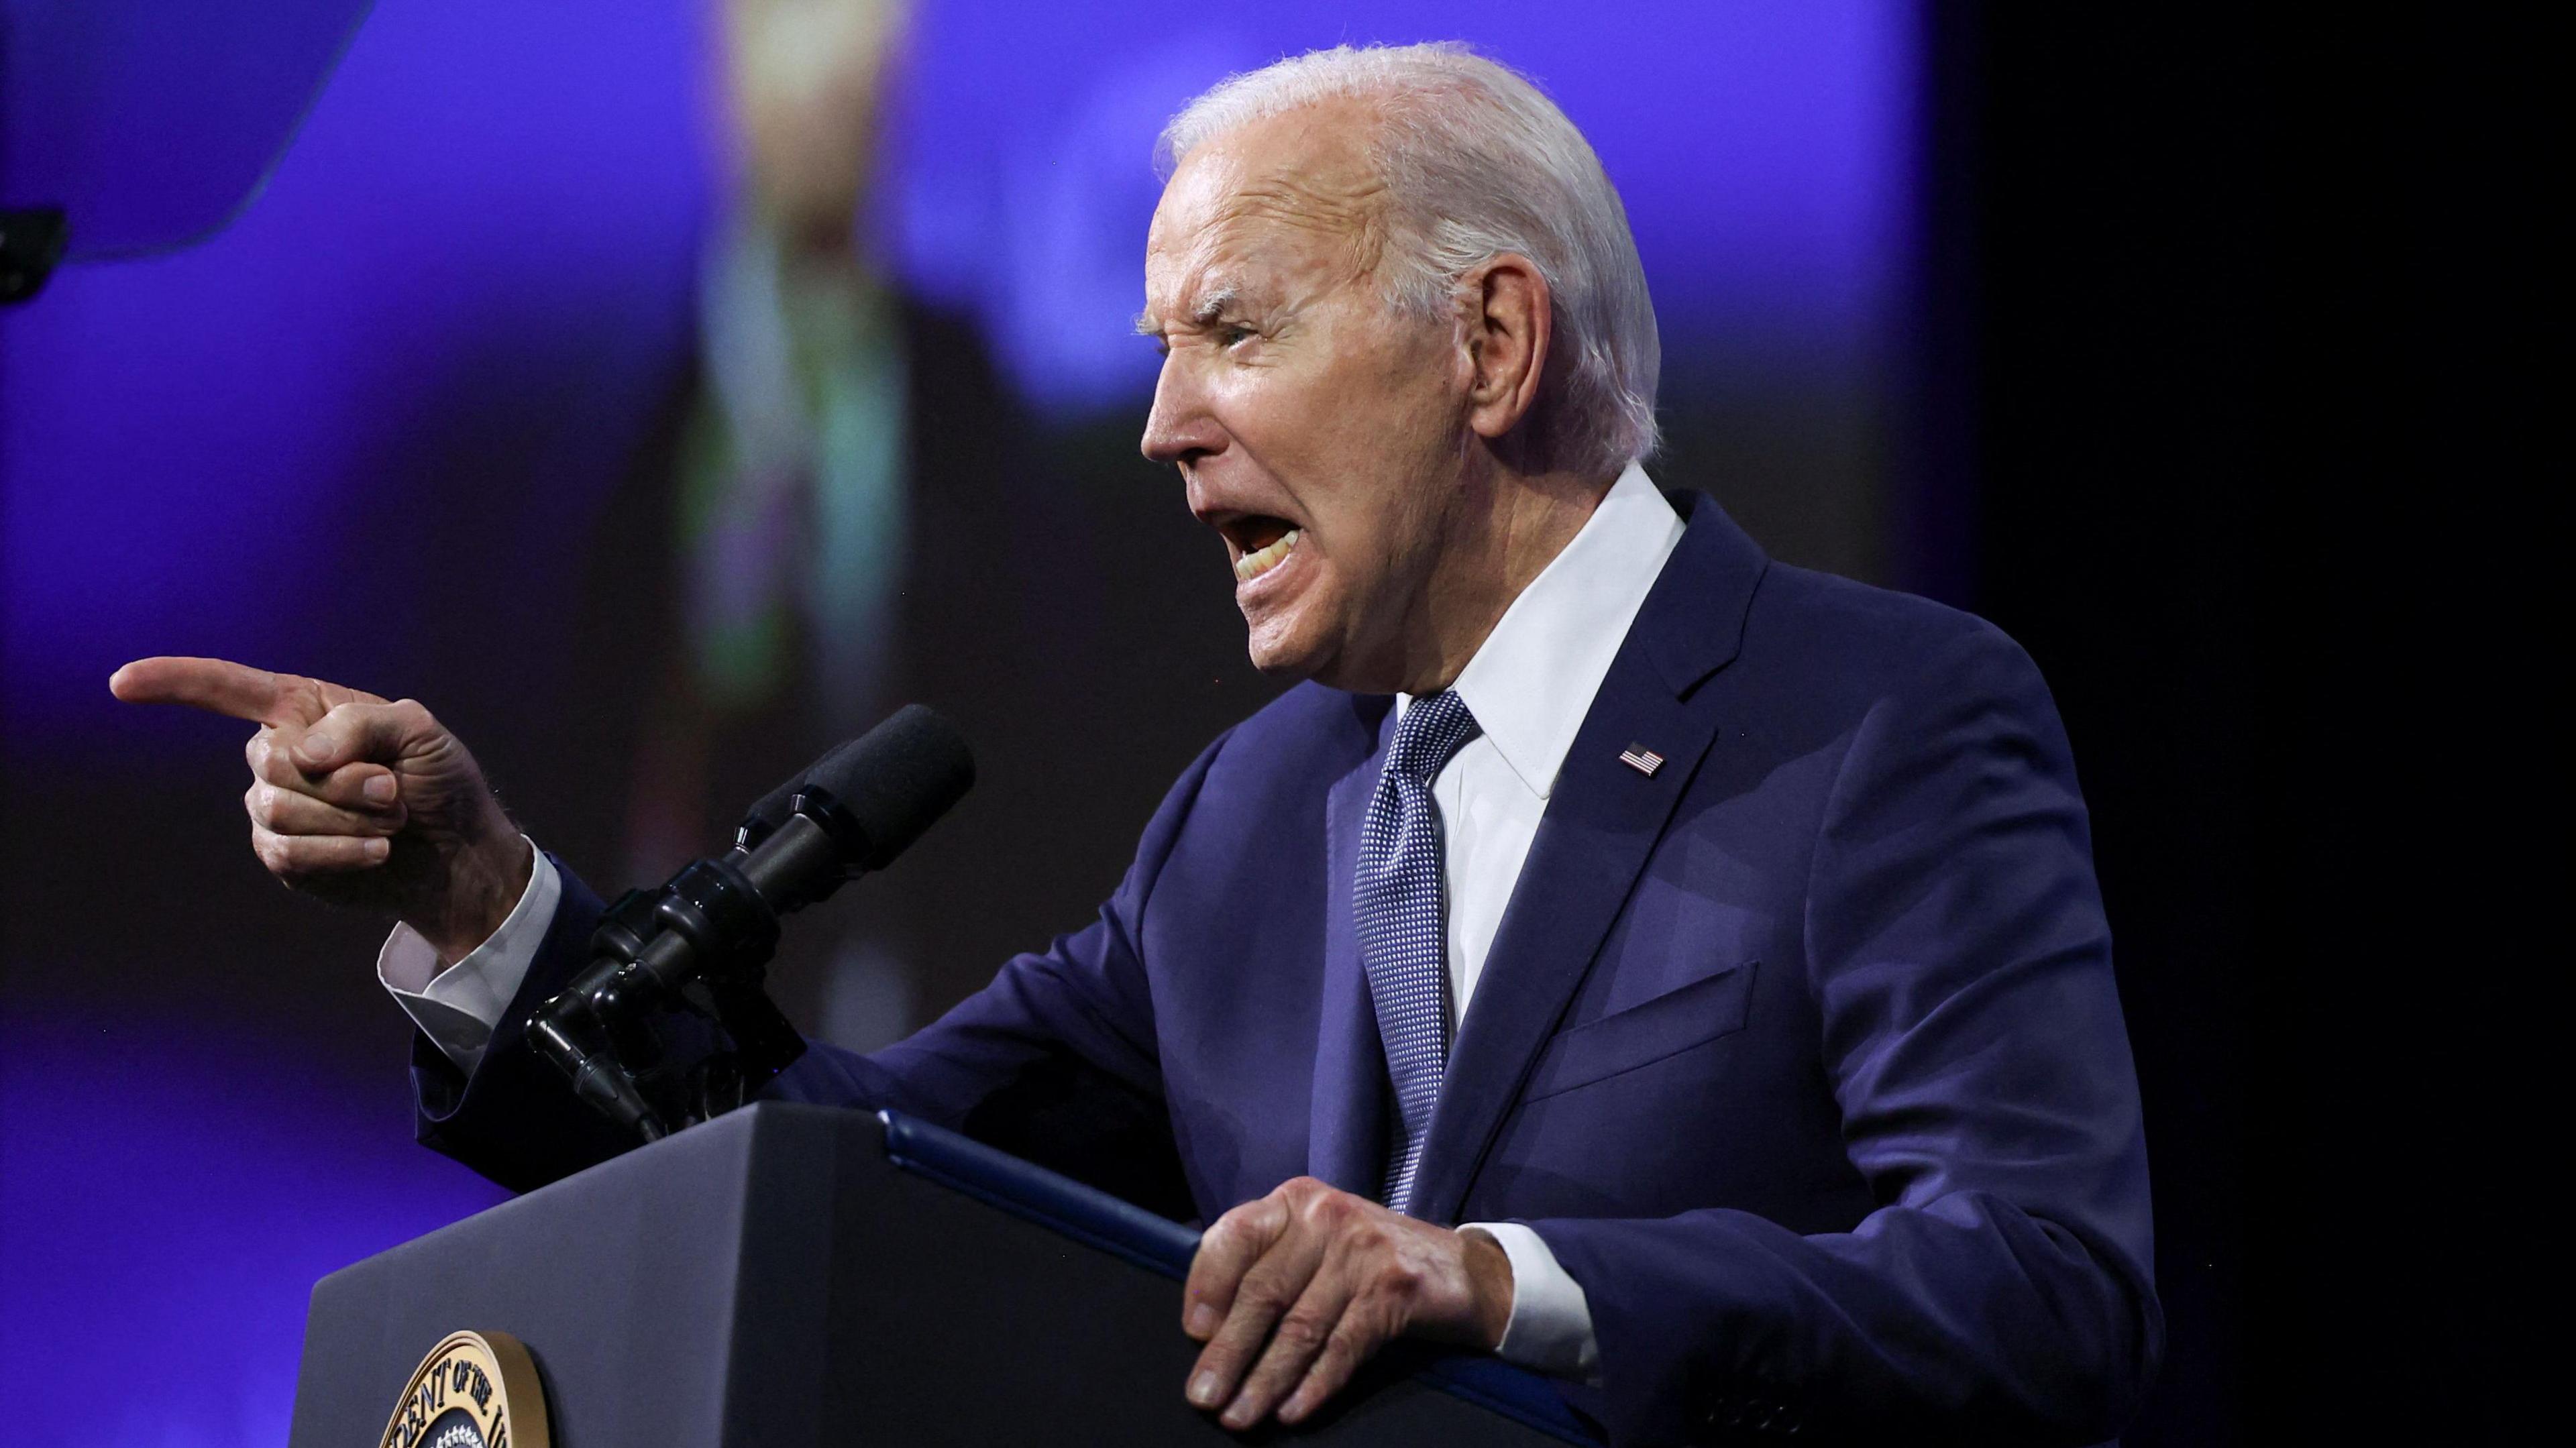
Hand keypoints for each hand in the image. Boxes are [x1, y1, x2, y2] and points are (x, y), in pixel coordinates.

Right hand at [109, 656, 530, 961]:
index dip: (174, 682)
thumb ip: (364, 724)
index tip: (121, 683)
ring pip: (278, 808)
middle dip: (343, 780)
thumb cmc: (438, 779)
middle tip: (394, 789)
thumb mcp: (420, 731)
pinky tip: (376, 850)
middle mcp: (276, 753)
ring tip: (391, 819)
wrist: (454, 850)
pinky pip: (289, 851)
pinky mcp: (281, 854)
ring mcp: (272, 805)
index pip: (226, 689)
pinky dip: (343, 850)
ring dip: (350, 817)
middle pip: (272, 760)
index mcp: (302, 709)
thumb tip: (302, 752)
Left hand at [1181, 1176, 1513, 1429]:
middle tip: (1204, 1396)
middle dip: (1229, 1351)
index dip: (1208, 1285)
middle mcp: (1326, 1216)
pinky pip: (1344, 1346)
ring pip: (1301, 1326)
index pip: (1235, 1236)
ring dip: (1265, 1380)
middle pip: (1264, 1290)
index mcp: (1296, 1201)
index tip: (1193, 1333)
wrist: (1463, 1271)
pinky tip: (1292, 1411)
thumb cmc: (1369, 1263)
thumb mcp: (1316, 1243)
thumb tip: (1206, 1329)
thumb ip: (1267, 1265)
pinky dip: (1314, 1384)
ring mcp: (1363, 1250)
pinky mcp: (1396, 1288)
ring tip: (1239, 1415)